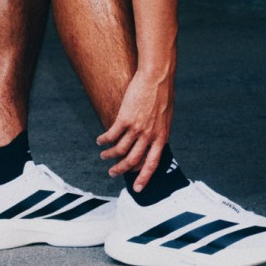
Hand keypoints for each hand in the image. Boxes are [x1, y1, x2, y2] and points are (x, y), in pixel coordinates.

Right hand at [96, 69, 173, 191]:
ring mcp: (136, 128)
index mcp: (161, 137)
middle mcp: (149, 136)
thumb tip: (152, 140)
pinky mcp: (125, 118)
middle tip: (112, 173)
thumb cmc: (163, 93)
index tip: (137, 188)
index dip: (144, 178)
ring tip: (103, 156)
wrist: (157, 76)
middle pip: (132, 161)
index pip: (152, 164)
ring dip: (109, 155)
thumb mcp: (166, 117)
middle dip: (121, 169)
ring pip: (119, 150)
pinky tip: (100, 140)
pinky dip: (104, 140)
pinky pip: (111, 135)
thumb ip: (159, 131)